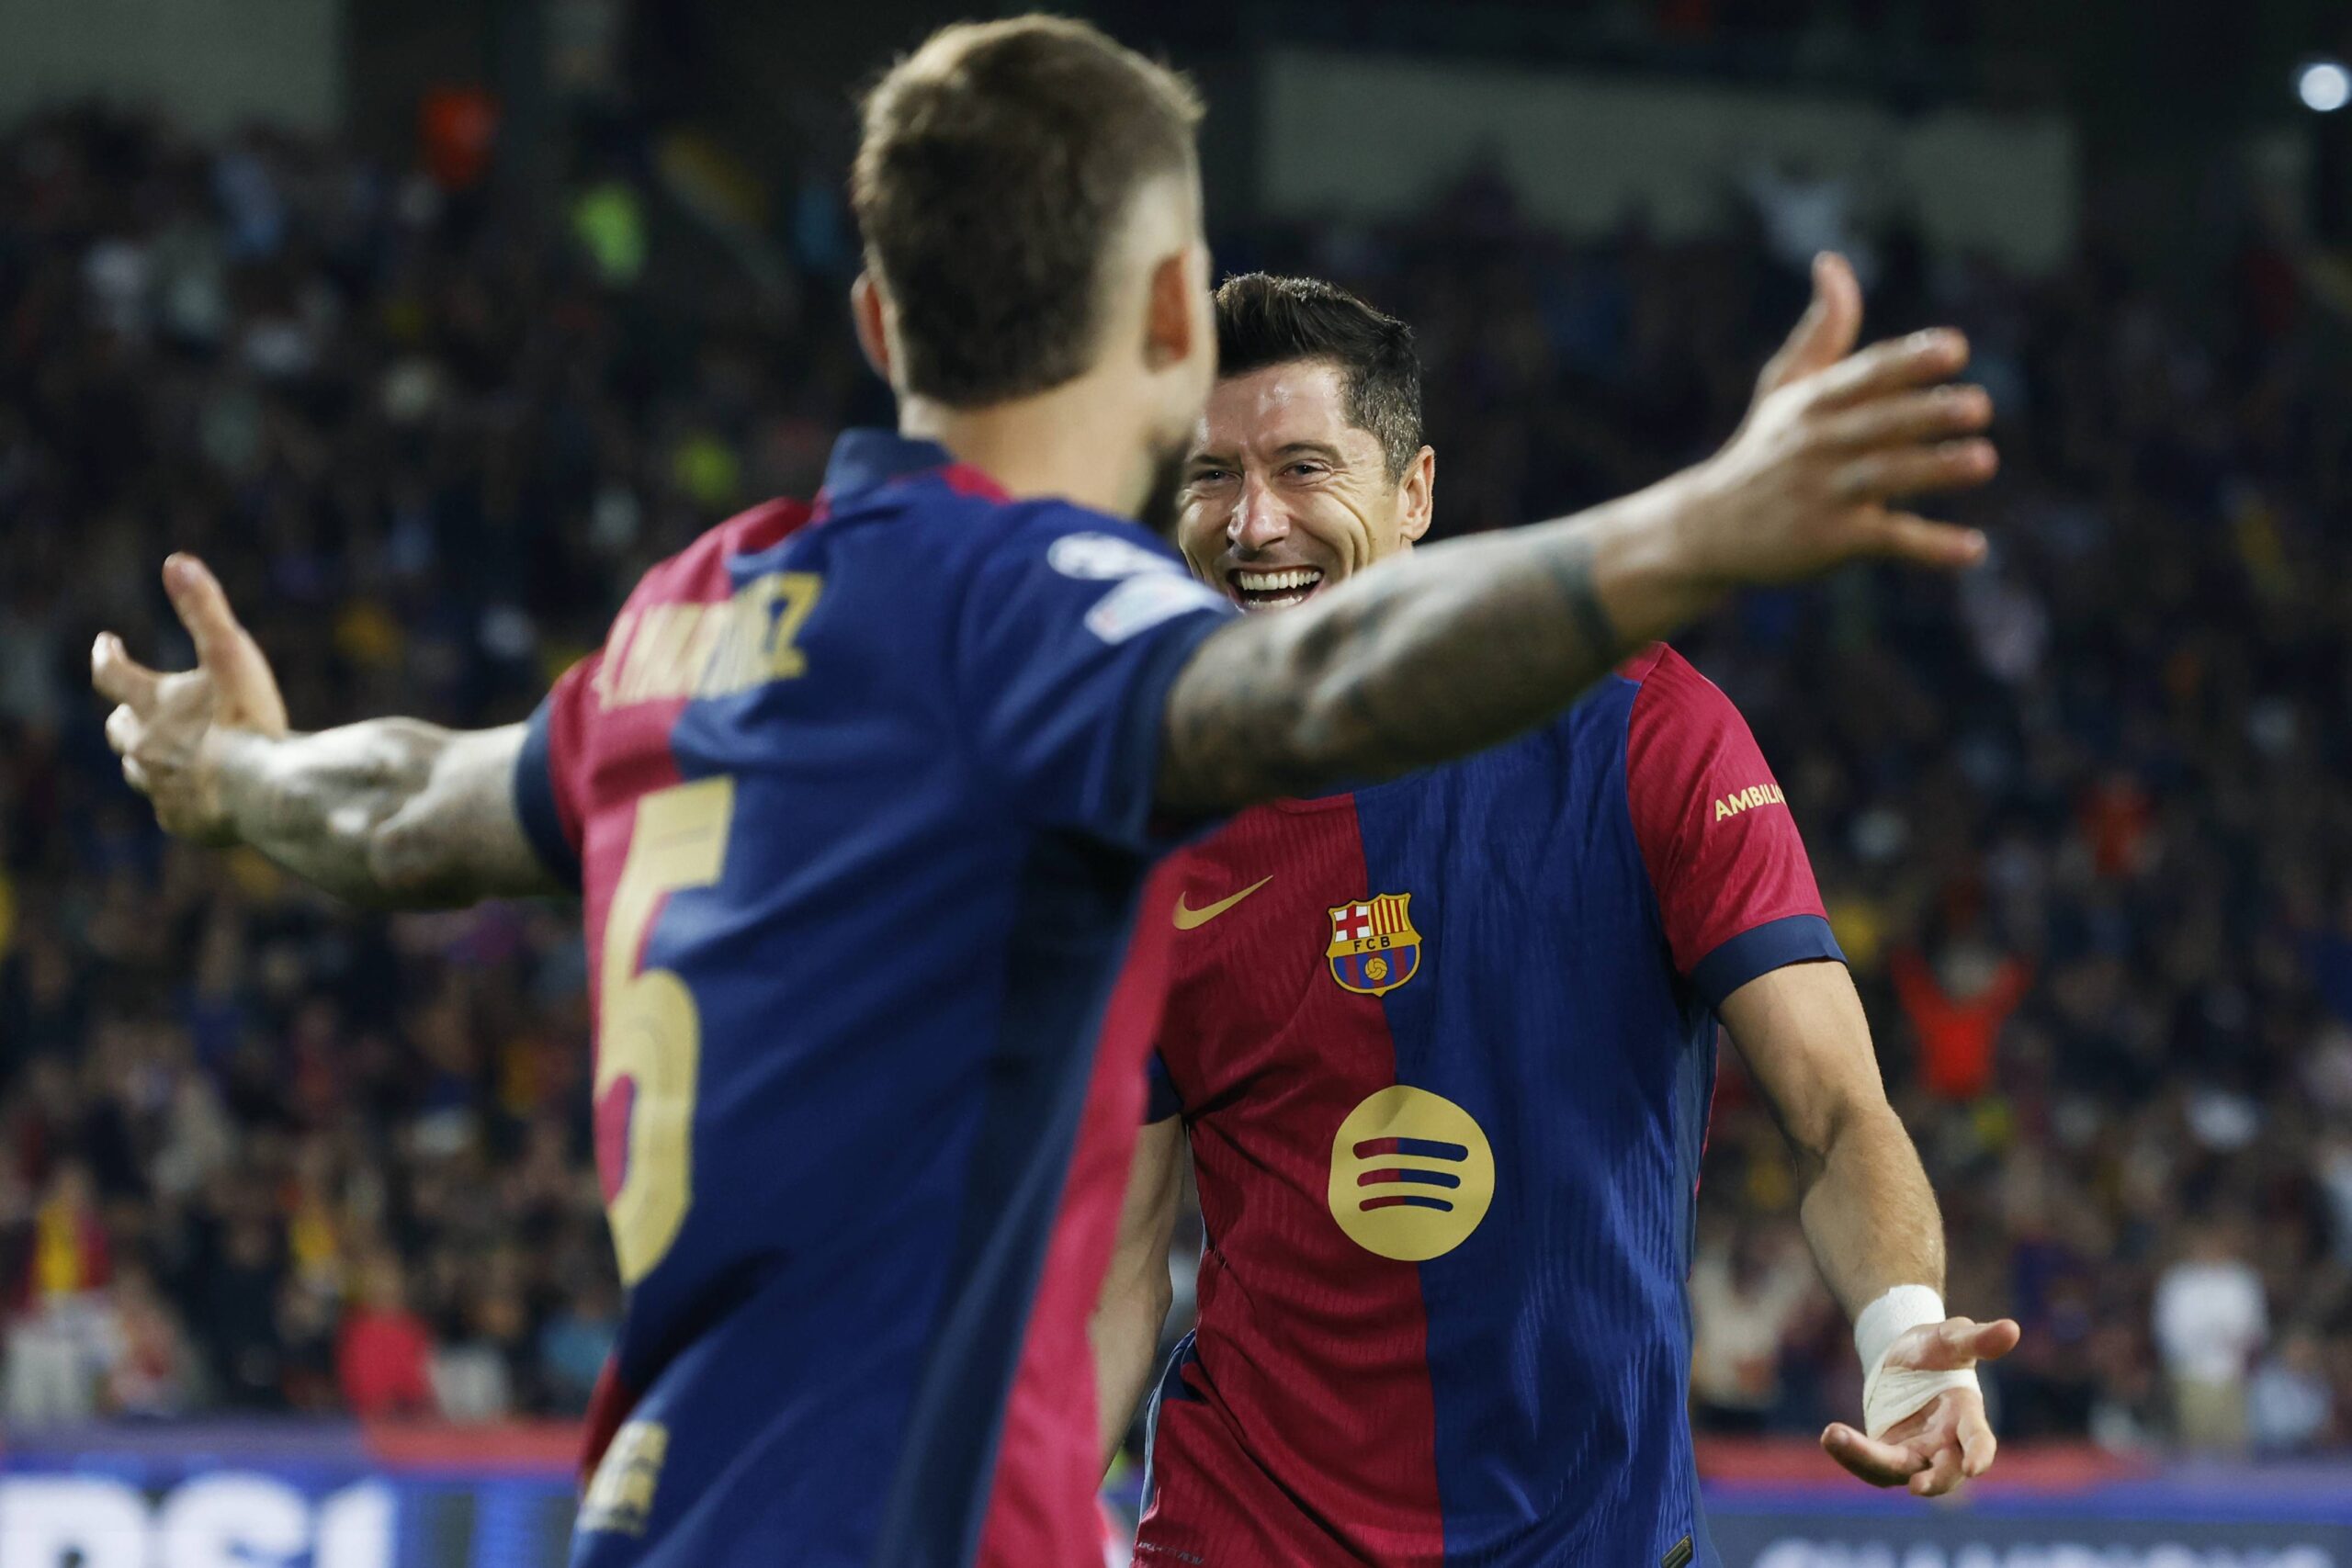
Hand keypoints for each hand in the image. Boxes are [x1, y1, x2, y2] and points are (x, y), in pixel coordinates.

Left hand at [92, 554, 289, 843]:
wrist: (265, 793)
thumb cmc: (249, 722)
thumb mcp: (230, 655)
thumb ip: (204, 609)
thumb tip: (176, 561)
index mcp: (153, 704)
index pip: (111, 673)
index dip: (107, 655)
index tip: (107, 643)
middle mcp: (145, 747)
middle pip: (119, 728)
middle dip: (126, 715)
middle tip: (132, 707)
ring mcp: (160, 788)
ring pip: (139, 770)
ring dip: (148, 757)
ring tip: (167, 755)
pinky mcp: (179, 820)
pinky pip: (170, 808)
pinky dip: (179, 797)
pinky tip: (199, 797)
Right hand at [1679, 251, 1995, 586]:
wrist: (1708, 528)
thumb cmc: (1762, 450)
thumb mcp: (1784, 386)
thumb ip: (1822, 330)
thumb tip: (1832, 262)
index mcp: (1816, 402)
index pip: (1867, 374)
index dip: (1909, 361)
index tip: (1954, 348)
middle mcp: (1819, 444)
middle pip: (1880, 424)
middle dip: (1927, 413)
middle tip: (1978, 406)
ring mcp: (1823, 494)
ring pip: (1886, 478)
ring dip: (1934, 470)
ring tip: (1984, 460)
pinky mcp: (1829, 541)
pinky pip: (1886, 539)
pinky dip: (1929, 547)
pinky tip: (1974, 550)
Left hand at [1821, 1315, 2020, 1497]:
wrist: (1902, 1357)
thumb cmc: (1935, 1349)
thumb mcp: (1952, 1337)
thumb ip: (1977, 1339)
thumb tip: (2012, 1328)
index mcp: (1966, 1415)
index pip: (1978, 1440)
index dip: (1979, 1454)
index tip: (1973, 1467)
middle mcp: (1945, 1442)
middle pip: (1945, 1472)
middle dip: (1936, 1482)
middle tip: (1916, 1487)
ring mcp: (1916, 1452)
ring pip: (1899, 1470)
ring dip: (1870, 1461)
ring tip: (1836, 1438)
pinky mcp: (1887, 1453)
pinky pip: (1871, 1463)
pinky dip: (1851, 1454)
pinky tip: (1831, 1436)